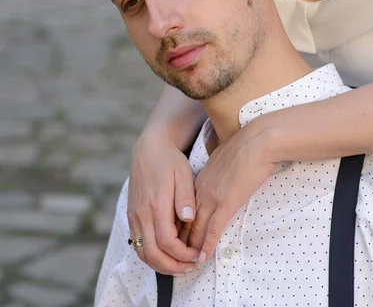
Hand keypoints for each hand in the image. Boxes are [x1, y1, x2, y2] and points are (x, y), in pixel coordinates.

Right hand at [128, 129, 199, 273]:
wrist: (149, 148)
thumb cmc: (170, 161)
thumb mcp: (183, 174)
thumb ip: (185, 198)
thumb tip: (188, 219)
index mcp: (155, 205)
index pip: (166, 242)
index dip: (182, 255)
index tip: (197, 255)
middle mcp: (141, 214)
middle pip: (152, 254)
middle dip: (172, 267)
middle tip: (190, 267)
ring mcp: (134, 216)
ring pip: (142, 252)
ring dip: (161, 264)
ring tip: (180, 265)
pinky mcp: (132, 215)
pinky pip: (138, 244)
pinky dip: (151, 255)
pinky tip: (166, 254)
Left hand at [187, 120, 275, 261]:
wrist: (256, 141)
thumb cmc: (245, 147)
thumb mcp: (224, 159)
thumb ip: (218, 172)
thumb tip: (222, 176)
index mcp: (200, 180)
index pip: (185, 210)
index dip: (181, 227)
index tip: (179, 241)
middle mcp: (201, 190)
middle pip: (185, 222)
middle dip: (181, 242)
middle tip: (178, 258)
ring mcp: (212, 197)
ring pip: (196, 229)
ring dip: (192, 249)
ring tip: (189, 264)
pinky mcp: (226, 202)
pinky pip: (213, 229)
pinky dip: (207, 245)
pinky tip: (203, 257)